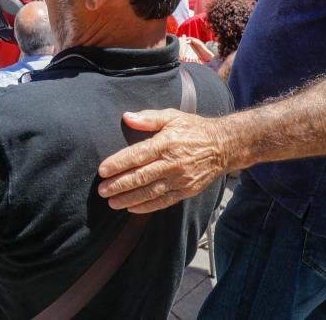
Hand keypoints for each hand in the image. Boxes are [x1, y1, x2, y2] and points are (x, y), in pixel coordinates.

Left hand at [97, 110, 226, 212]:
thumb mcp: (172, 117)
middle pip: (141, 176)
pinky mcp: (186, 191)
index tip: (102, 170)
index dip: (118, 163)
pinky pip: (164, 201)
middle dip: (119, 185)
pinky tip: (132, 208)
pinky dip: (147, 206)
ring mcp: (180, 179)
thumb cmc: (193, 129)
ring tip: (112, 203)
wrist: (223, 146)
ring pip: (150, 192)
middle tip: (102, 191)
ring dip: (129, 199)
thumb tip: (126, 117)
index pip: (137, 155)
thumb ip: (148, 118)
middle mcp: (172, 163)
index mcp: (166, 143)